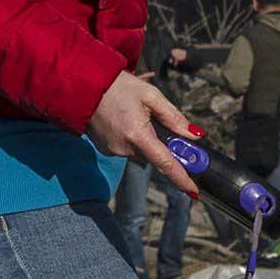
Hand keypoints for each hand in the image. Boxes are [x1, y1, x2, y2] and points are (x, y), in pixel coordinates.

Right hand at [89, 72, 212, 199]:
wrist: (84, 87)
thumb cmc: (118, 87)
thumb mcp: (151, 96)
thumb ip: (173, 117)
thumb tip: (194, 135)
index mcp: (138, 135)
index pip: (166, 164)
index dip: (182, 179)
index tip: (194, 191)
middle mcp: (125, 149)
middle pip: (155, 156)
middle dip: (162, 145)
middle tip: (157, 123)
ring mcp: (113, 151)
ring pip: (142, 153)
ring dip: (145, 140)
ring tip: (135, 115)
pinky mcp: (106, 150)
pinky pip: (128, 150)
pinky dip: (133, 139)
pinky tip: (125, 121)